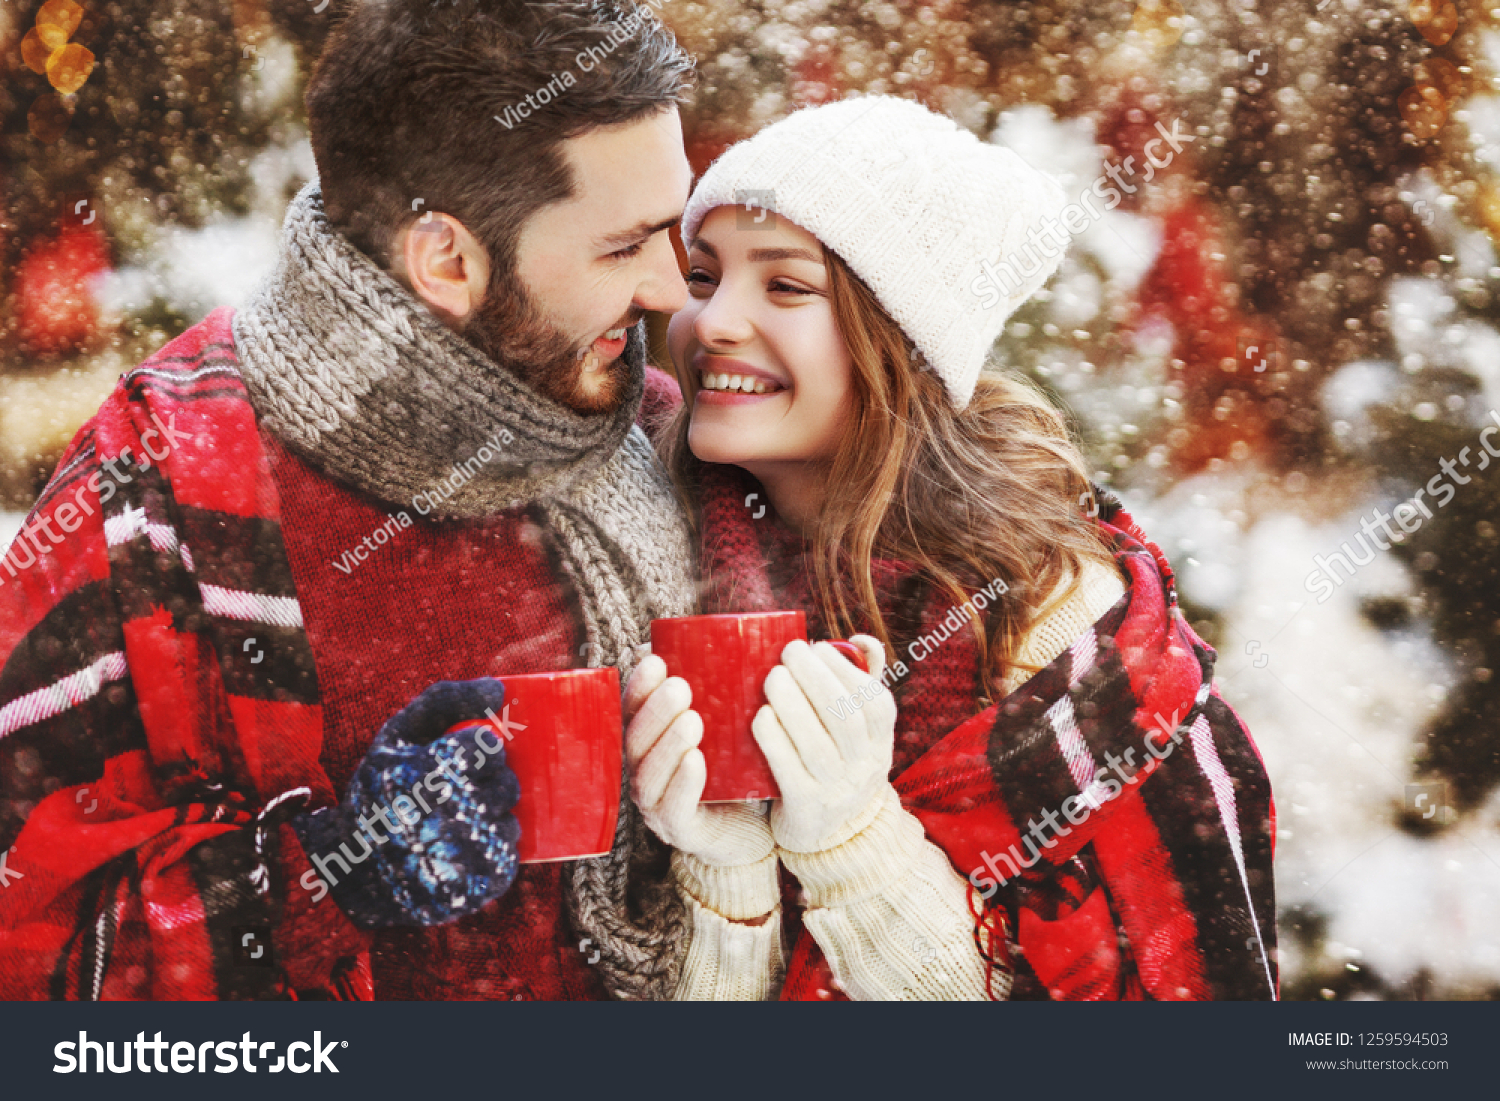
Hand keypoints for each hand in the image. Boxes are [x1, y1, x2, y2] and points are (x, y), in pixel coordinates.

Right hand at [292, 679, 520, 927]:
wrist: (352, 871)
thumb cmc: (378, 793)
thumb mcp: (396, 737)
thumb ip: (444, 701)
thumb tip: (498, 690)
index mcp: (434, 772)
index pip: (489, 746)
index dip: (472, 751)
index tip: (450, 762)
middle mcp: (456, 814)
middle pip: (507, 782)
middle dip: (485, 783)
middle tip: (451, 794)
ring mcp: (472, 854)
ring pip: (510, 818)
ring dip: (488, 818)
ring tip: (450, 825)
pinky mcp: (483, 884)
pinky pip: (509, 853)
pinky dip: (489, 849)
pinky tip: (456, 850)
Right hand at [624, 654, 773, 866]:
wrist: (759, 829)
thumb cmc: (739, 772)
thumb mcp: (727, 729)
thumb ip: (721, 695)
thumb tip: (732, 643)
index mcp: (651, 746)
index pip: (633, 714)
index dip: (639, 687)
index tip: (656, 660)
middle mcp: (646, 775)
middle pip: (636, 742)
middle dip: (655, 712)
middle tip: (681, 687)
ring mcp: (658, 807)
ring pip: (648, 776)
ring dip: (667, 746)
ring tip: (692, 720)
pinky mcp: (681, 833)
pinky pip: (673, 810)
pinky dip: (682, 784)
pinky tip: (696, 761)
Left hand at [753, 635, 895, 852]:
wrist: (826, 831)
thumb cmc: (836, 759)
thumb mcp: (858, 728)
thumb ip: (860, 681)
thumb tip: (861, 639)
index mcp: (882, 742)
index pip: (875, 703)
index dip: (846, 671)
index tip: (816, 647)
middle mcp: (865, 768)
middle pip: (845, 719)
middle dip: (815, 678)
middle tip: (788, 653)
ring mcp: (837, 791)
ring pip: (817, 744)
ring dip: (792, 704)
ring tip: (772, 677)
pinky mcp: (806, 807)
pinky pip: (790, 771)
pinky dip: (775, 739)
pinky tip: (761, 716)